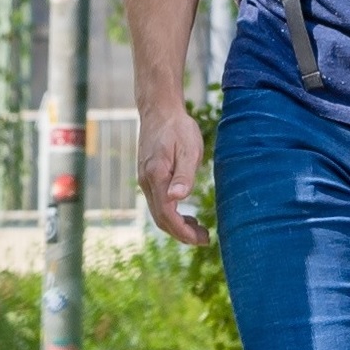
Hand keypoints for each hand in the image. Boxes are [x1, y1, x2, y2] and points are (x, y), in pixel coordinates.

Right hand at [139, 106, 212, 247]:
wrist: (159, 109)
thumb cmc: (177, 127)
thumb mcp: (187, 149)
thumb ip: (183, 175)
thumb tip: (177, 198)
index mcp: (156, 177)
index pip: (167, 215)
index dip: (183, 232)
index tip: (201, 239)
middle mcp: (147, 182)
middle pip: (161, 219)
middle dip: (181, 234)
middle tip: (204, 239)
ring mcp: (145, 180)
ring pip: (158, 212)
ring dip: (176, 225)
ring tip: (198, 230)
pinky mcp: (148, 176)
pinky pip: (157, 203)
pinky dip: (171, 214)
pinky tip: (186, 214)